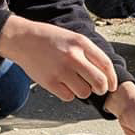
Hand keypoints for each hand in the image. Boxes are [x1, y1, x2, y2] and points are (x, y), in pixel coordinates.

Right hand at [0, 15, 117, 102]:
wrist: (22, 39)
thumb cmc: (49, 38)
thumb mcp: (72, 37)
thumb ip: (88, 52)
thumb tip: (105, 72)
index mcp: (81, 43)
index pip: (106, 65)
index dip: (112, 79)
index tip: (112, 86)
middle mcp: (73, 57)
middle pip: (99, 82)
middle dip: (101, 89)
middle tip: (98, 89)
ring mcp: (61, 71)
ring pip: (84, 93)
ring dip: (83, 91)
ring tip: (75, 83)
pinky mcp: (49, 82)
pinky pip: (68, 97)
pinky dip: (68, 94)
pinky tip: (62, 85)